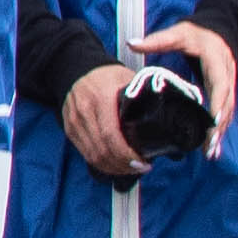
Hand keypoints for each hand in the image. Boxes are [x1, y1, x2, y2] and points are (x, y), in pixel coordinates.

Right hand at [60, 64, 144, 178]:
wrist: (75, 69)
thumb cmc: (106, 76)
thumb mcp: (129, 80)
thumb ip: (144, 98)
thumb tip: (168, 120)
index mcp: (101, 99)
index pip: (111, 136)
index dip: (127, 155)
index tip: (143, 162)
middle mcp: (84, 113)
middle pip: (101, 150)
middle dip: (123, 165)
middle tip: (141, 168)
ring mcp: (74, 123)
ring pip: (92, 156)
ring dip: (112, 168)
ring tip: (130, 169)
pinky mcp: (70, 130)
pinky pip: (84, 153)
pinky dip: (100, 163)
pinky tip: (115, 164)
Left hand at [129, 21, 237, 155]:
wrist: (217, 34)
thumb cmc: (196, 35)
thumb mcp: (178, 34)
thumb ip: (157, 41)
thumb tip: (132, 44)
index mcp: (217, 62)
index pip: (220, 85)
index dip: (218, 103)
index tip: (213, 120)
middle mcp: (226, 76)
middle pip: (226, 105)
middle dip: (218, 127)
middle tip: (209, 147)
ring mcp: (227, 86)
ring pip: (227, 113)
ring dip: (219, 133)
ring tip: (210, 153)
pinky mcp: (224, 94)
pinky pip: (224, 114)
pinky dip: (218, 130)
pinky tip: (210, 147)